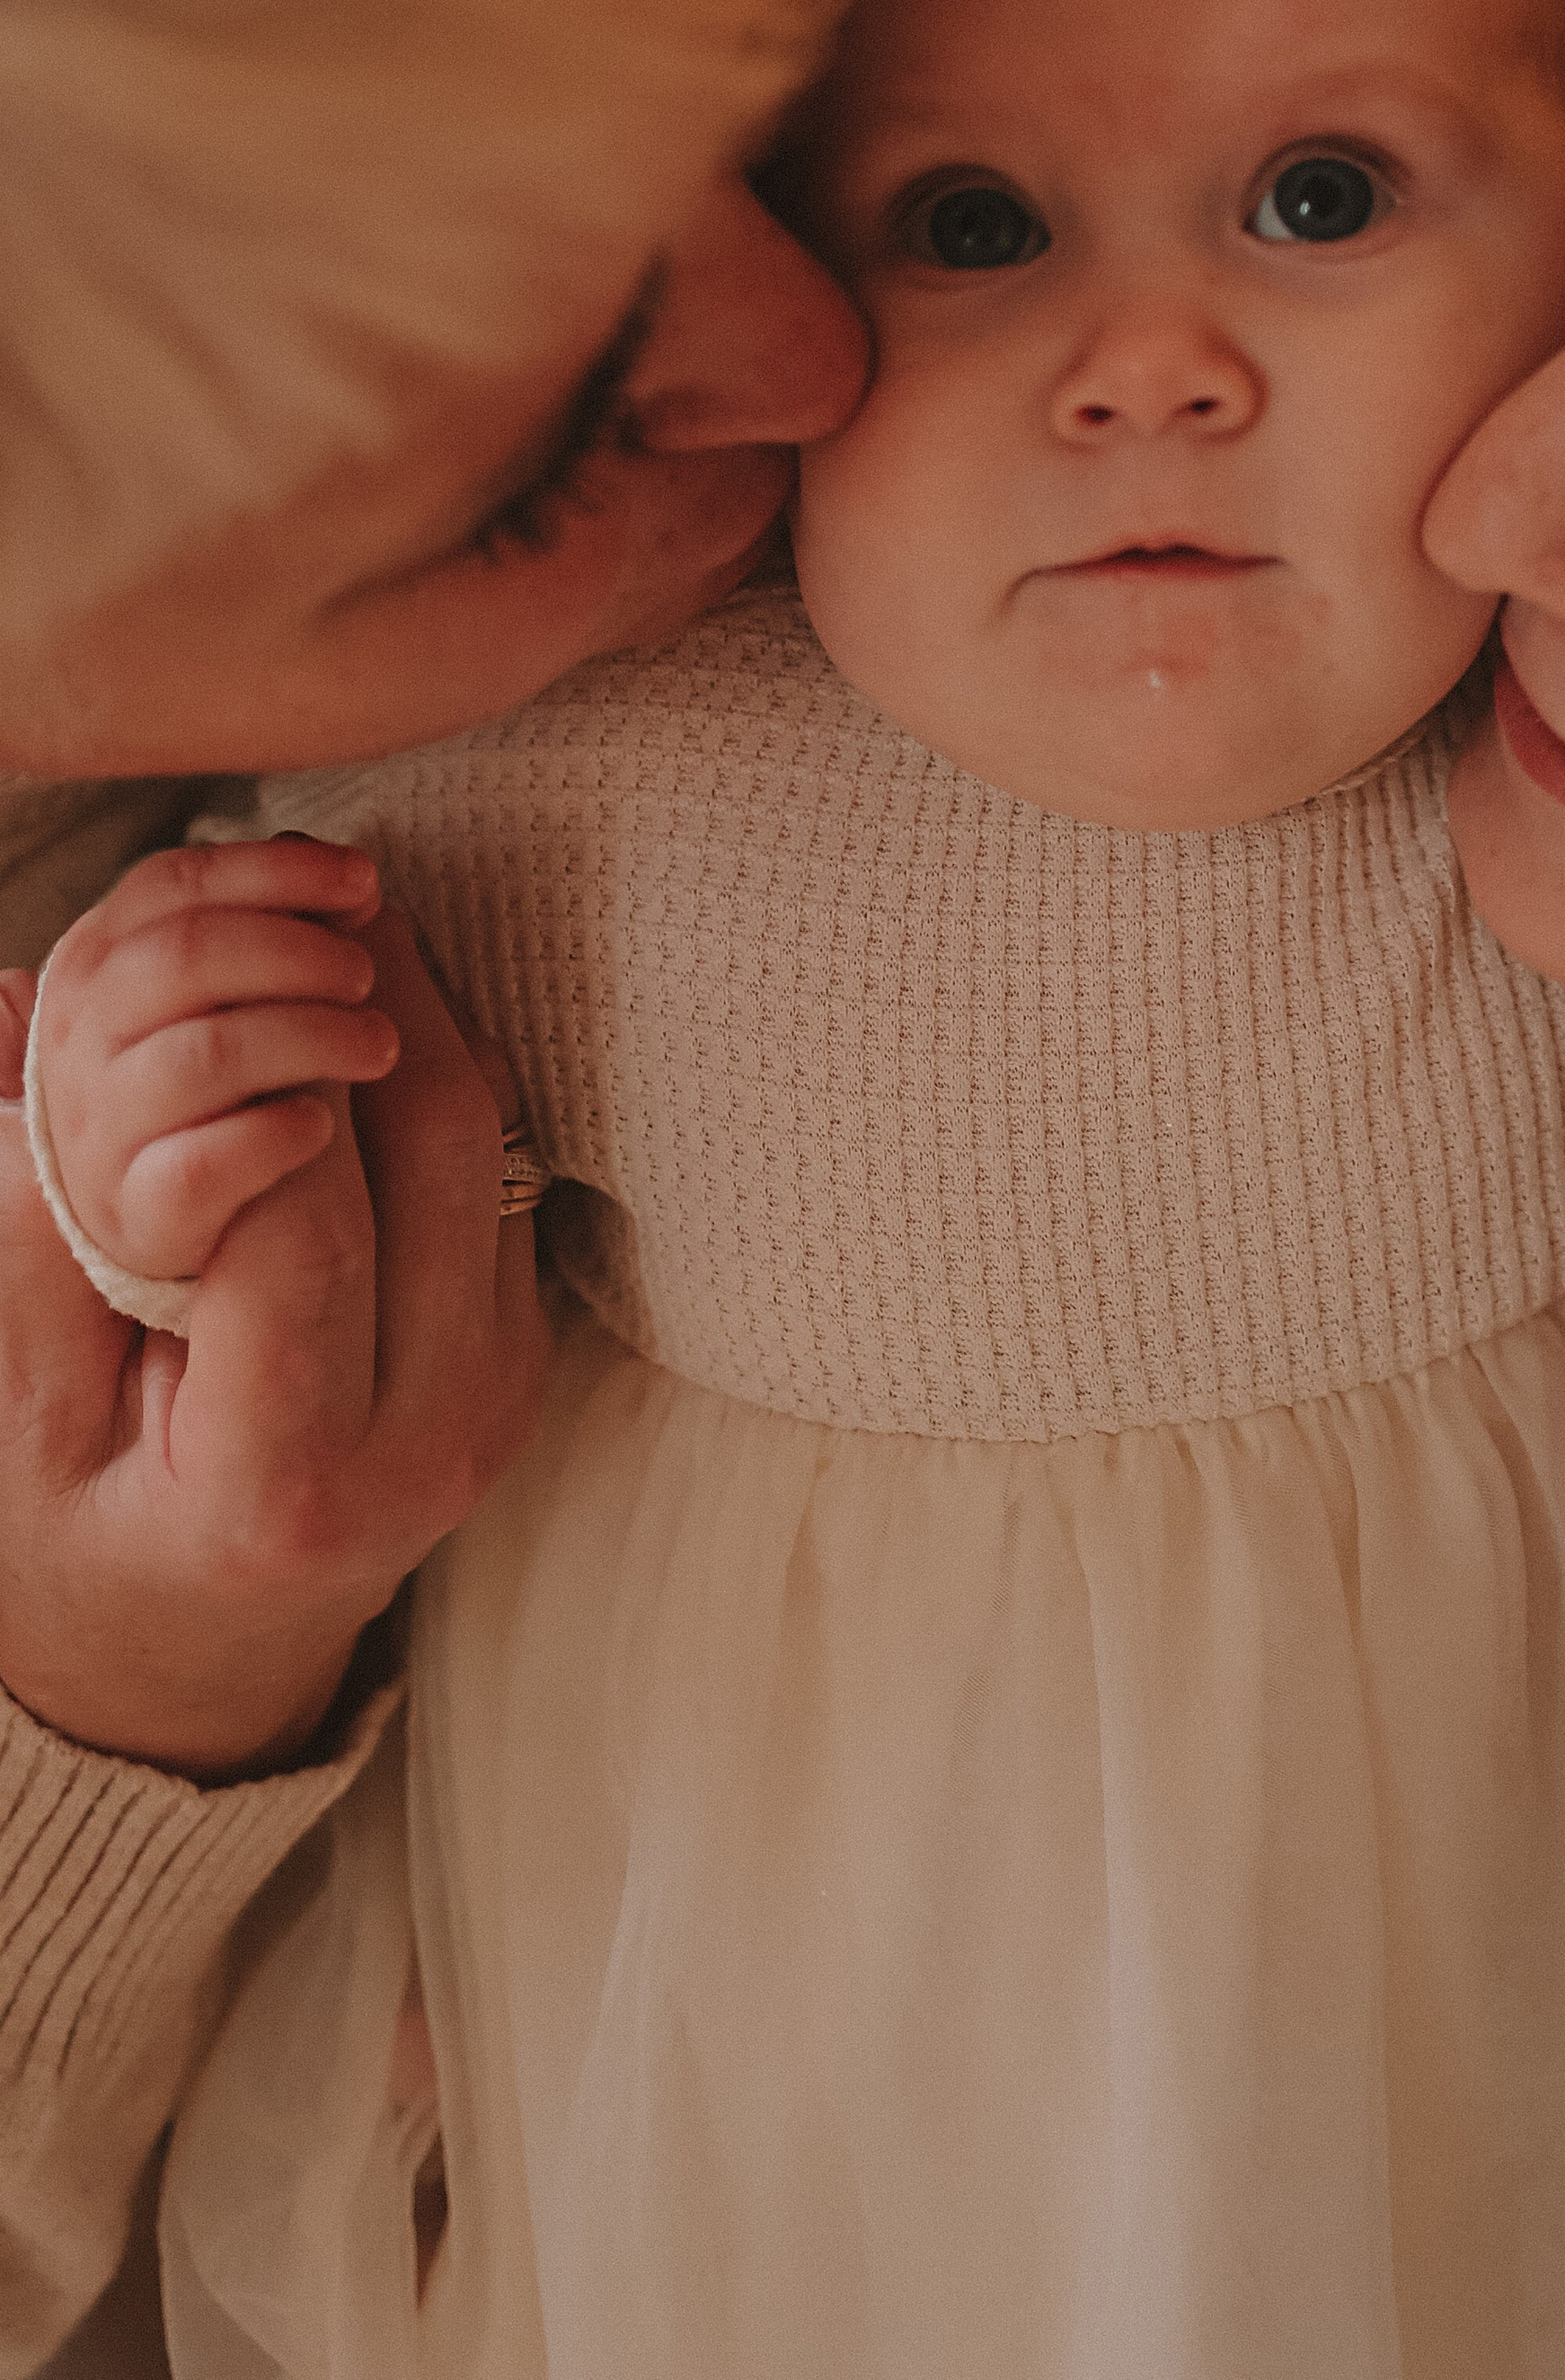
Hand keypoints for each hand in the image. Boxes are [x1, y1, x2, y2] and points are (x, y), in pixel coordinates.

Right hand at [0, 855, 550, 1779]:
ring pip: (488, 1140)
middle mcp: (425, 1437)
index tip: (219, 989)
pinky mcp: (523, 1350)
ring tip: (346, 910)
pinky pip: (498, 1169)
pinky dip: (434, 1074)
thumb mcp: (18, 1433)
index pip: (294, 1228)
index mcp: (281, 1480)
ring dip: (420, 1007)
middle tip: (316, 881)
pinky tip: (373, 1006)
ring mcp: (496, 1391)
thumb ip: (30, 1252)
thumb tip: (9, 1038)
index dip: (253, 1090)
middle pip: (431, 1150)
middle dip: (368, 992)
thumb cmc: (80, 1548)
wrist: (206, 1672)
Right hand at [31, 838, 401, 1286]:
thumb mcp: (228, 987)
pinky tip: (320, 1125)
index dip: (279, 873)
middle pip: (188, 954)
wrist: (154, 1208)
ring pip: (207, 1054)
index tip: (366, 881)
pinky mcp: (137, 1210)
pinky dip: (275, 1135)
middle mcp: (83, 1035)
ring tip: (377, 1047)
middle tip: (365, 978)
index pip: (176, 883)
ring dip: (314, 1038)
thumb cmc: (209, 1073)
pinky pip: (203, 1164)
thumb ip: (278, 927)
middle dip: (301, 952)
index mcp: (100, 959)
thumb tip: (354, 881)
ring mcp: (100, 1124)